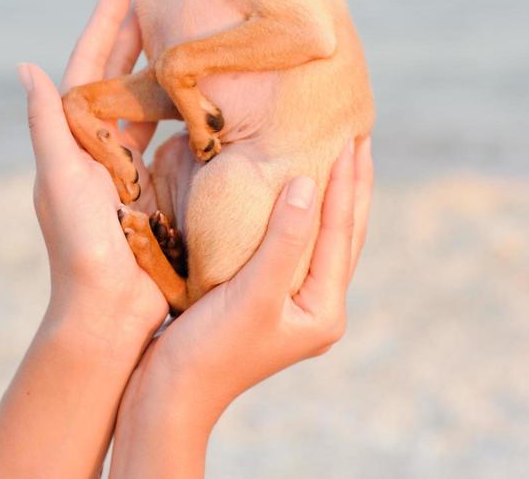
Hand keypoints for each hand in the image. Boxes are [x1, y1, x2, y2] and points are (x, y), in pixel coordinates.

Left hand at [18, 0, 167, 342]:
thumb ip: (46, 124)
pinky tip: (210, 91)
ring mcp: (131, 165)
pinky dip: (186, 110)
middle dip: (136, 33)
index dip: (106, 21)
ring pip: (149, 101)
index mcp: (76, 136)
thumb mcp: (59, 178)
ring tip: (188, 31)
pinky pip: (174, 137)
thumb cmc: (78, 245)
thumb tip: (25, 66)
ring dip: (164, 66)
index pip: (89, 63)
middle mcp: (102, 145)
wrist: (108, 313)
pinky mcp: (159, 186)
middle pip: (120, 74)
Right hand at [111, 138, 372, 477]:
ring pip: (322, 235)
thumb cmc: (210, 349)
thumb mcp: (251, 293)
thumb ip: (283, 239)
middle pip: (343, 232)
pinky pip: (296, 241)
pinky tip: (294, 189)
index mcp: (324, 309)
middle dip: (352, 184)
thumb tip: (310, 184)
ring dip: (331, 194)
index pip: (341, 231)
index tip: (352, 138)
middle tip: (359, 135)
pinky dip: (301, 210)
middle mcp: (318, 306)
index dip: (347, 183)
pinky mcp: (269, 294)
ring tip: (339, 154)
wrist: (169, 393)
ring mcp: (295, 301)